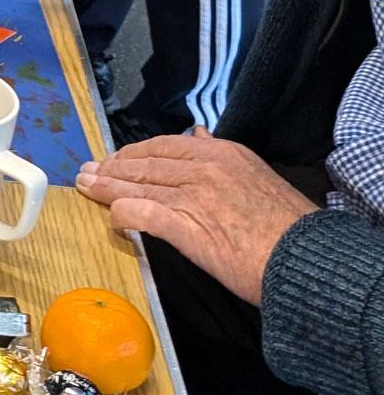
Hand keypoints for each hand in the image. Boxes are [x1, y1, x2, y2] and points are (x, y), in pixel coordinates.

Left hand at [77, 129, 315, 305]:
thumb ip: (222, 154)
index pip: (163, 146)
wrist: (307, 261)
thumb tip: (200, 133)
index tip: (116, 158)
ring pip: (137, 185)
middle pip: (144, 163)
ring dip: (107, 187)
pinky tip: (113, 219)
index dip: (134, 153)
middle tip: (89, 171)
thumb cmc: (288, 227)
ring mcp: (191, 195)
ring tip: (87, 188)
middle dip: (112, 167)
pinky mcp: (186, 226)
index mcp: (220, 152)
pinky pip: (142, 214)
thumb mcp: (256, 174)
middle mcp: (202, 167)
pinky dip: (123, 214)